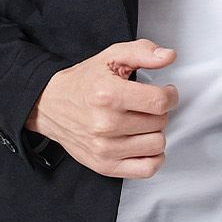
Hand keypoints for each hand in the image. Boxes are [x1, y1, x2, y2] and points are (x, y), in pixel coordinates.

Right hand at [24, 38, 178, 177]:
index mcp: (108, 95)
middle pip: (160, 123)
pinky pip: (147, 169)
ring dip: (154, 133)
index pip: (159, 102)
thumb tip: (168, 56)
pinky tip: (143, 143)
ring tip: (141, 123)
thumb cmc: (83, 83)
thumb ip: (143, 52)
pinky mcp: (104, 165)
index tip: (166, 93)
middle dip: (157, 112)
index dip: (170, 95)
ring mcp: (105, 148)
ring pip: (157, 145)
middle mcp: (105, 124)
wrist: (51, 104)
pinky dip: (153, 157)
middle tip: (144, 106)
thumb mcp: (112, 56)